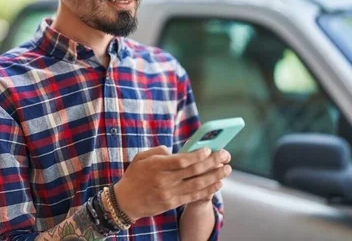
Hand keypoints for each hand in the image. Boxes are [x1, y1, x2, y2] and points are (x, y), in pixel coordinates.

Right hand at [113, 146, 231, 221]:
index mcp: (156, 166)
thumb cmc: (134, 175)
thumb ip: (158, 151)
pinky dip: (208, 189)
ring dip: (215, 176)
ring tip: (226, 169)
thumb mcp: (141, 157)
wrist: (125, 201)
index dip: (197, 155)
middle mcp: (164, 180)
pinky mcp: (172, 203)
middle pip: (193, 171)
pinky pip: (194, 196)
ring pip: (197, 184)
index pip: (182, 160)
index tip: (209, 149)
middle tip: (225, 155)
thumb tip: (176, 151)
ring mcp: (169, 193)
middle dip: (212, 162)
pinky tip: (217, 183)